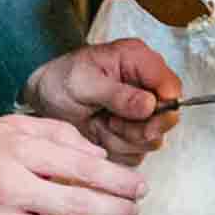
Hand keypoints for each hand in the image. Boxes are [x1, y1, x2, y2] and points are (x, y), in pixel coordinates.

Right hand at [0, 114, 147, 214]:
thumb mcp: (15, 126)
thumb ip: (60, 135)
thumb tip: (100, 157)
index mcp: (19, 153)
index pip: (82, 169)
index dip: (118, 181)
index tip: (139, 187)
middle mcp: (11, 190)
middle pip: (79, 208)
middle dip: (117, 213)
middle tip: (134, 212)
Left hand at [25, 38, 179, 160]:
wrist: (43, 102)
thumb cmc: (60, 81)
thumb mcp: (83, 83)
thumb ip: (117, 94)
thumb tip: (151, 104)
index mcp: (137, 60)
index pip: (171, 86)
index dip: (164, 106)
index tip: (143, 116)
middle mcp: (145, 86)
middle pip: (167, 118)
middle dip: (138, 127)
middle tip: (110, 121)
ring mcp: (140, 113)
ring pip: (152, 140)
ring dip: (123, 138)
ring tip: (99, 123)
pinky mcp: (132, 135)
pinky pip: (137, 154)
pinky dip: (116, 149)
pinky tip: (99, 134)